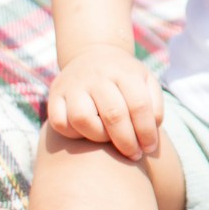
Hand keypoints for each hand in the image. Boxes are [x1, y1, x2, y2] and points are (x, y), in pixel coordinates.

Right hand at [46, 44, 163, 159]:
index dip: (146, 132)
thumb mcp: (146, 82)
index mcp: (124, 72)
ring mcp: (73, 85)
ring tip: (109, 141)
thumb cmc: (125, 79)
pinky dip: (73, 134)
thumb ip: (154, 107)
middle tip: (134, 154)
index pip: (139, 105)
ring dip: (99, 137)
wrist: (94, 54)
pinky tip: (87, 134)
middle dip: (126, 142)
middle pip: (113, 114)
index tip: (149, 148)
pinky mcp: (54, 95)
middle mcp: (97, 76)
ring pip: (82, 119)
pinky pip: (59, 122)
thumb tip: (150, 135)